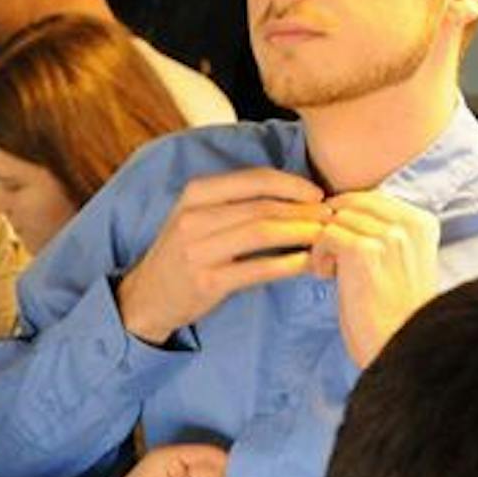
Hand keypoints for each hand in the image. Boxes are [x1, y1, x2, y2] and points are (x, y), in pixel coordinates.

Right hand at [115, 169, 328, 343]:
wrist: (147, 297)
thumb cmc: (182, 254)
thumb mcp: (196, 216)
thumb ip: (233, 202)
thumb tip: (289, 194)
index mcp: (195, 194)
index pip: (254, 179)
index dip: (292, 184)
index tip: (318, 194)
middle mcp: (194, 218)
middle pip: (263, 206)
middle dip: (303, 210)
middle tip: (330, 218)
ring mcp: (198, 250)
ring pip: (263, 233)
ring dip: (300, 234)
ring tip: (323, 238)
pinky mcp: (207, 281)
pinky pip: (257, 269)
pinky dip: (287, 264)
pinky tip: (306, 264)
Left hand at [308, 190, 440, 366]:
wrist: (402, 349)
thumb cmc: (395, 315)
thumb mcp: (401, 262)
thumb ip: (385, 234)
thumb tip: (340, 212)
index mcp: (422, 223)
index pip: (370, 198)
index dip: (347, 220)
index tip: (345, 250)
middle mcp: (409, 224)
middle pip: (350, 204)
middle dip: (335, 230)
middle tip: (336, 263)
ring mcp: (388, 236)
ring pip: (336, 219)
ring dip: (325, 245)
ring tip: (333, 274)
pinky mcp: (364, 251)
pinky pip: (326, 235)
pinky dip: (319, 256)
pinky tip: (327, 278)